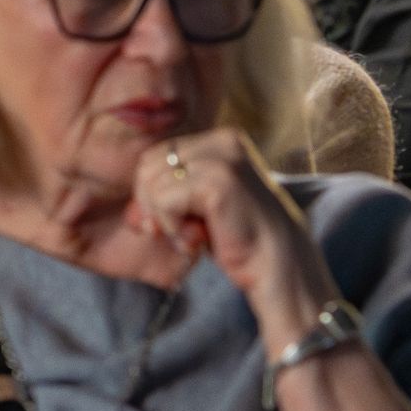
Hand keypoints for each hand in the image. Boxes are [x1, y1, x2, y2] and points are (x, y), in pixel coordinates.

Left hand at [130, 129, 338, 353]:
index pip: (155, 155)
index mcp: (222, 139)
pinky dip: (171, 226)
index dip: (149, 192)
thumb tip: (129, 213)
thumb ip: (165, 197)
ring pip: (152, 182)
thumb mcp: (198, 210)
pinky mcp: (219, 181)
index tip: (167, 224)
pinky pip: (163, 200)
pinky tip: (198, 240)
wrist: (281, 270)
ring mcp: (223, 159)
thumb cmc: (240, 241)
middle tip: (177, 234)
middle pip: (148, 164)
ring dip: (164, 219)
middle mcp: (224, 140)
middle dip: (150, 204)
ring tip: (194, 237)